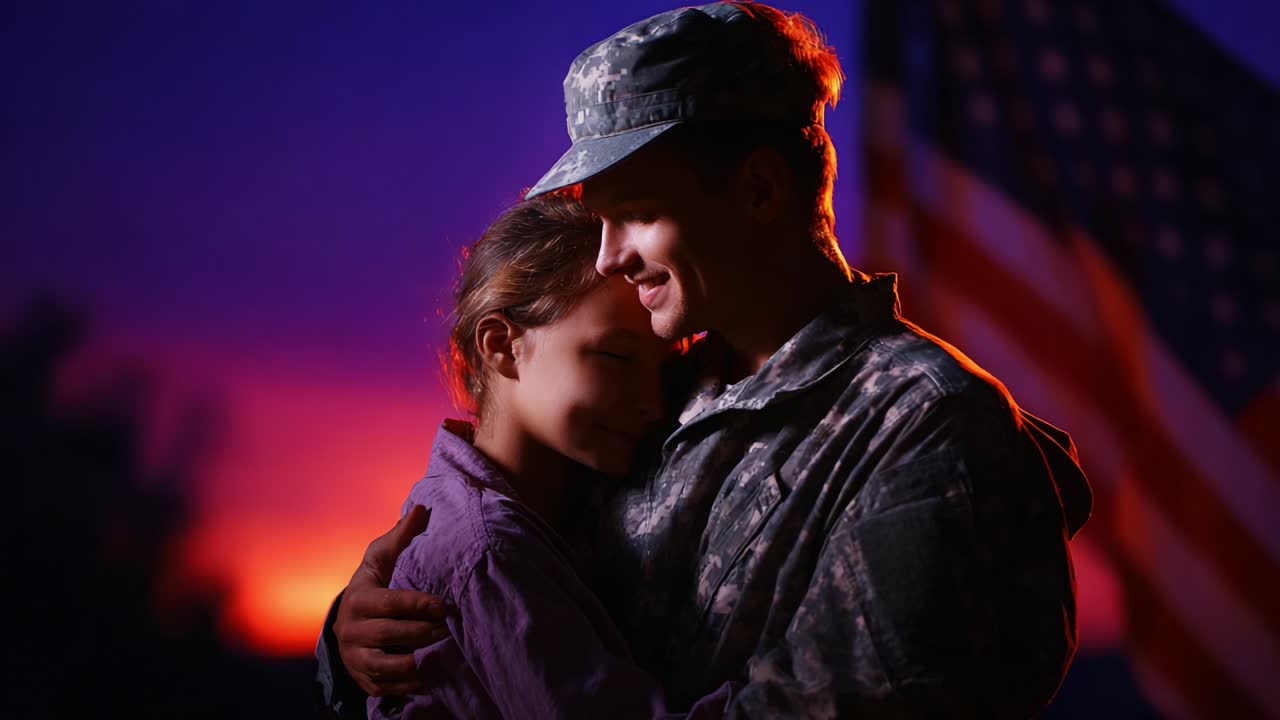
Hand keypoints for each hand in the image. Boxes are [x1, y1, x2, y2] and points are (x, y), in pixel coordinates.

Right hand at [335, 505, 451, 695]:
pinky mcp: (363, 680)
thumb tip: (422, 508)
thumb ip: (401, 536)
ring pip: (385, 666)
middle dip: (423, 632)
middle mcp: (351, 631)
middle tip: (452, 629)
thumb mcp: (380, 558)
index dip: (419, 605)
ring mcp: (354, 658)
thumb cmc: (373, 583)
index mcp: (358, 599)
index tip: (446, 605)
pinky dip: (409, 685)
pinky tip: (433, 676)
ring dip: (417, 662)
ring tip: (445, 653)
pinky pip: (386, 687)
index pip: (390, 603)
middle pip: (389, 635)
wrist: (347, 621)